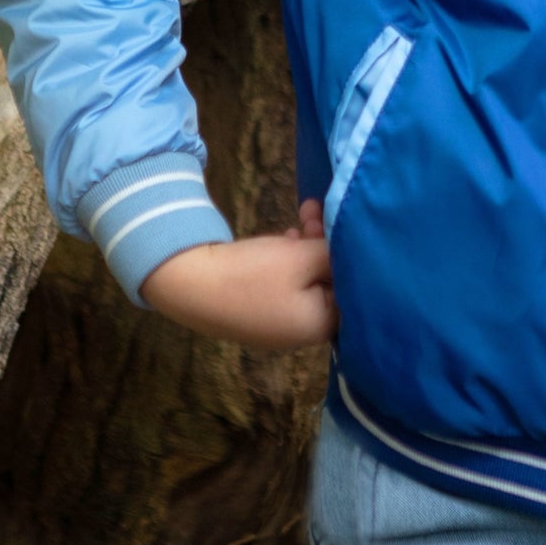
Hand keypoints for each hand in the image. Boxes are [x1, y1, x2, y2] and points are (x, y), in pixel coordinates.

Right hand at [141, 198, 338, 350]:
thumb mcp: (303, 257)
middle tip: (317, 212)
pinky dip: (290, 261)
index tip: (343, 223)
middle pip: (329, 284)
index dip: (352, 255)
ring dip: (308, 247)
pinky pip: (286, 286)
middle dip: (327, 244)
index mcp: (320, 326)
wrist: (188, 285)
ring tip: (303, 214)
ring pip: (307, 280)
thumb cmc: (253, 274)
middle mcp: (302, 332)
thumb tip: (357, 254)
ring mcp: (278, 324)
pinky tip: (286, 236)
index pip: (354, 291)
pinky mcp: (258, 313)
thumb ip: (335, 254)